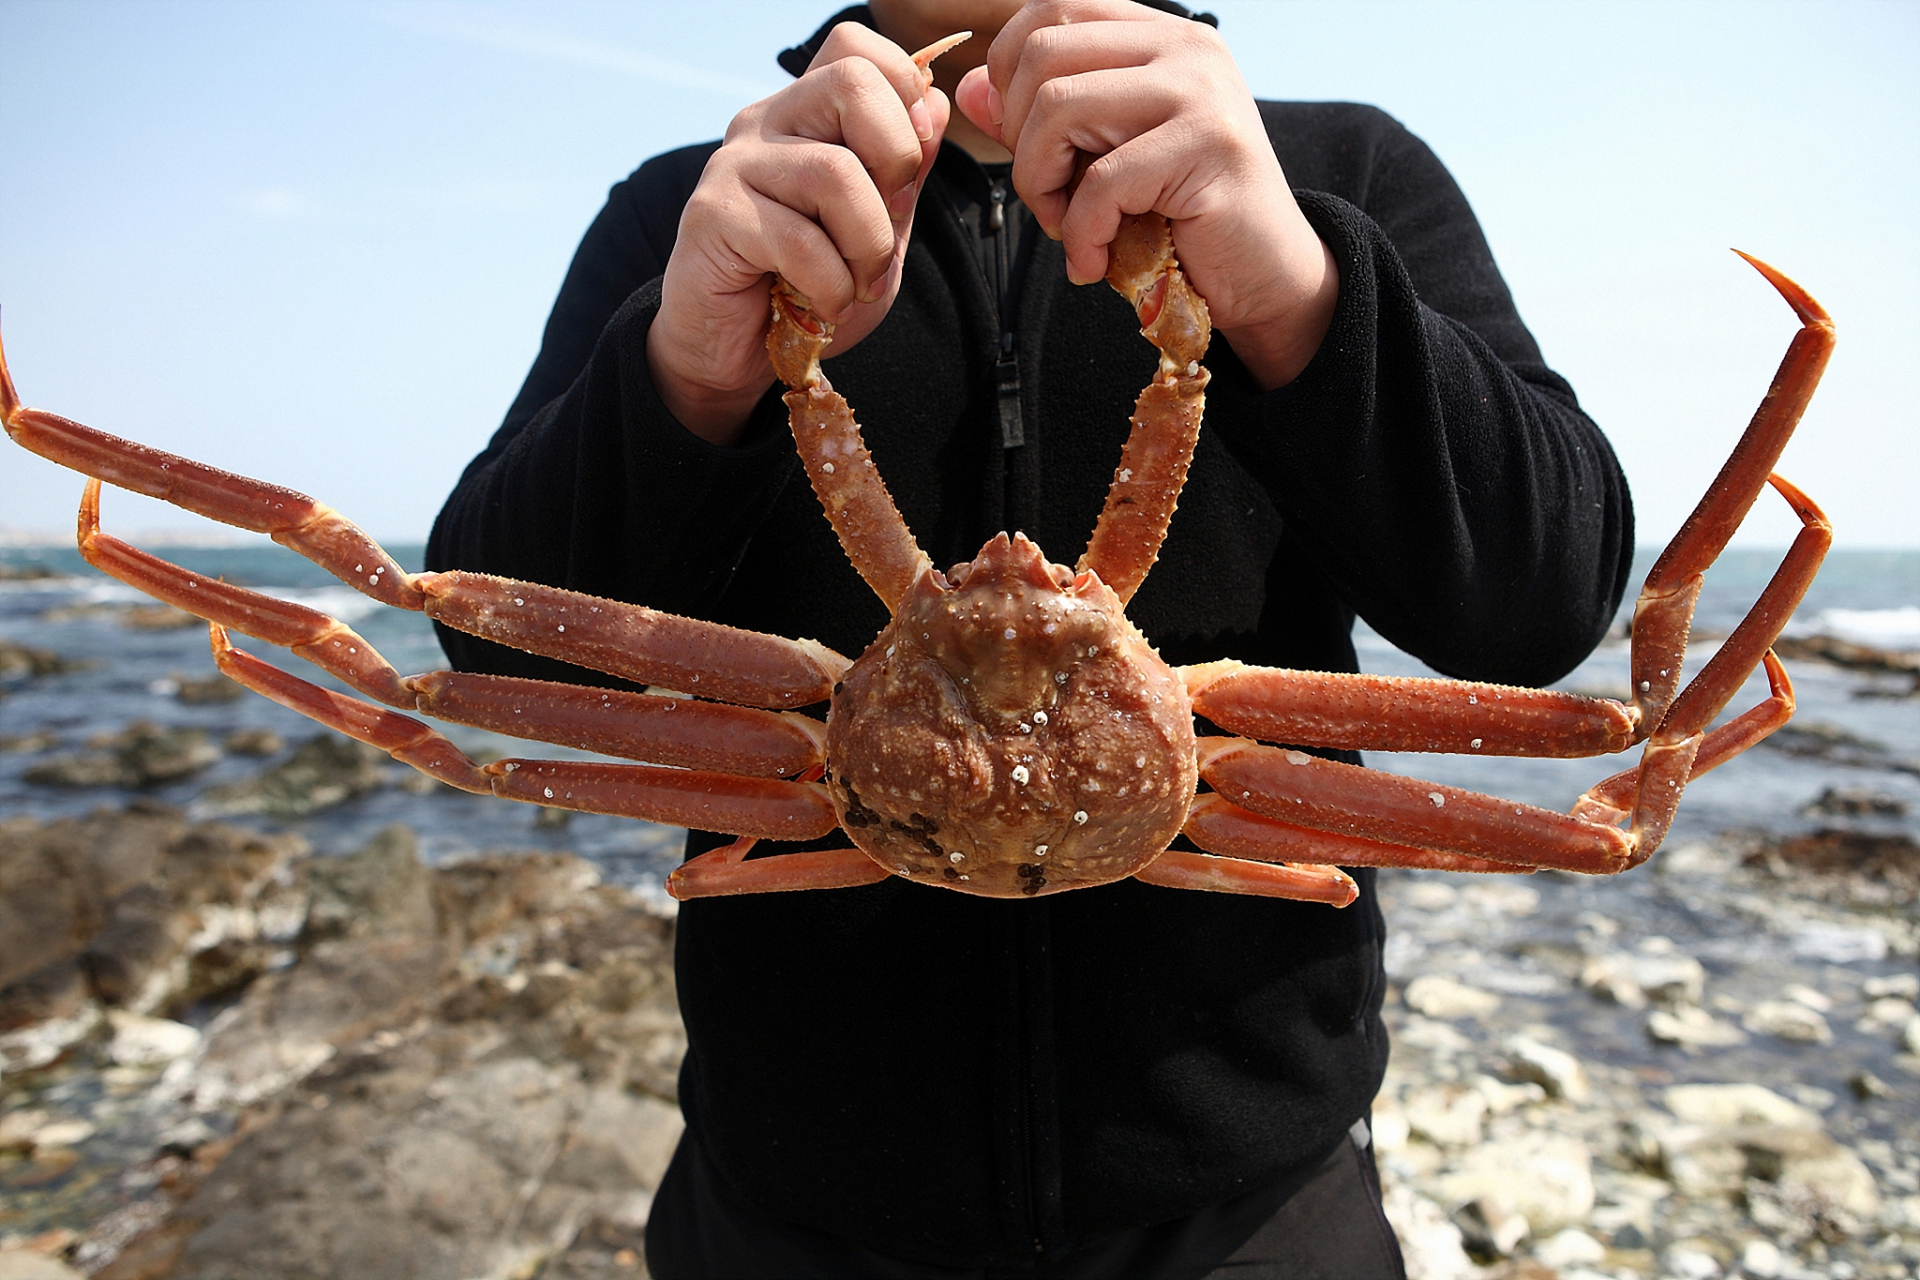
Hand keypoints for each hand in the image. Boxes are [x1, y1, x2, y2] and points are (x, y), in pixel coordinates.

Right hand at [649, 24, 951, 444]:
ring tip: (858, 284)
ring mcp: (735, 164)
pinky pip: (799, 239)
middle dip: (898, 160)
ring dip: (869, 245)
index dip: (904, 93)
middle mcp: (767, 122)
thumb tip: (935, 102)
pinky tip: (825, 305)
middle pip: (852, 83)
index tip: (910, 167)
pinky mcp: (713, 215)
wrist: (733, 352)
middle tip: (890, 222)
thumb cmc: (805, 288)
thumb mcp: (878, 232)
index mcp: (807, 114)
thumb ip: (903, 175)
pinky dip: (832, 285)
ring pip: (834, 172)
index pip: (856, 49)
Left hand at [954, 0, 1337, 389]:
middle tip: (1049, 199)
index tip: (1025, 142)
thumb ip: (1041, 121)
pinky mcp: (1209, 145)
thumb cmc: (1182, 219)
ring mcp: (1201, 90)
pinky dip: (1081, 234)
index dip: (1009, 76)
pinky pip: (1101, 182)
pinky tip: (1093, 261)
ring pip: (1059, 110)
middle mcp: (1184, 47)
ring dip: (1042, 187)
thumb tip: (973, 89)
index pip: (1051, 11)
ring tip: (1071, 230)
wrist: (1265, 275)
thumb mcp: (1101, 160)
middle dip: (1020, 143)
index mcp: (1158, 36)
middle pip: (1041, 57)